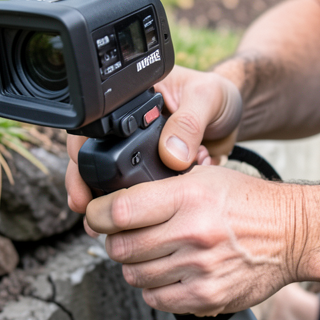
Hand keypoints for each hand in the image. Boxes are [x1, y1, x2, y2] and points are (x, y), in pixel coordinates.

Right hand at [65, 66, 242, 214]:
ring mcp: (140, 152)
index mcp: (132, 101)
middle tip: (84, 207)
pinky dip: (139, 207)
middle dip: (85, 183)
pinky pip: (139, 194)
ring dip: (108, 200)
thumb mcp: (206, 97)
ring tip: (104, 223)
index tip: (83, 176)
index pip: (95, 124)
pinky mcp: (155, 174)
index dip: (83, 151)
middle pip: (94, 156)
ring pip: (110, 179)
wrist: (236, 117)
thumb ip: (189, 121)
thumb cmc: (218, 96)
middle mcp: (129, 128)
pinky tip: (147, 214)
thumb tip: (170, 154)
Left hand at [82, 165, 304, 315]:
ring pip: (134, 276)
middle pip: (121, 247)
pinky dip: (154, 289)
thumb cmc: (246, 202)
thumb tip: (109, 205)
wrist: (292, 233)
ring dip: (134, 266)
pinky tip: (168, 274)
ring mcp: (199, 268)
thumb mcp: (203, 177)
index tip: (96, 216)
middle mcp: (192, 233)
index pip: (119, 210)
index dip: (97, 215)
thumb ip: (159, 188)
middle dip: (114, 242)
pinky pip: (156, 300)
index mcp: (188, 196)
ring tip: (151, 254)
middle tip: (124, 236)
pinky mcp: (207, 297)